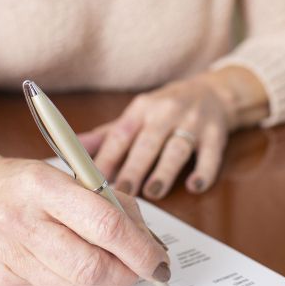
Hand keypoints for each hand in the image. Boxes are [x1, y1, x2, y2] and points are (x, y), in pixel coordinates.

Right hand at [0, 157, 169, 285]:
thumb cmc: (22, 181)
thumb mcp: (65, 172)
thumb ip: (109, 201)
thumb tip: (149, 241)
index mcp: (43, 185)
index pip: (104, 224)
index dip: (139, 247)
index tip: (158, 258)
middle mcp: (23, 222)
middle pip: (92, 266)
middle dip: (129, 274)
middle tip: (144, 269)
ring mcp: (10, 256)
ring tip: (117, 271)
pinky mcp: (4, 282)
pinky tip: (86, 274)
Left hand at [79, 75, 233, 198]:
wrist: (213, 93)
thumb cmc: (165, 109)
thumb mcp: (135, 116)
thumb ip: (105, 135)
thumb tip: (68, 148)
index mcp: (141, 109)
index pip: (121, 133)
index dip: (107, 156)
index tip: (94, 178)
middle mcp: (166, 113)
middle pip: (148, 142)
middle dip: (134, 167)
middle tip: (122, 192)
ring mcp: (193, 123)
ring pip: (177, 148)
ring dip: (165, 171)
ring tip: (153, 192)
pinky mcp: (216, 135)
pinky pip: (211, 155)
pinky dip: (203, 171)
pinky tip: (194, 186)